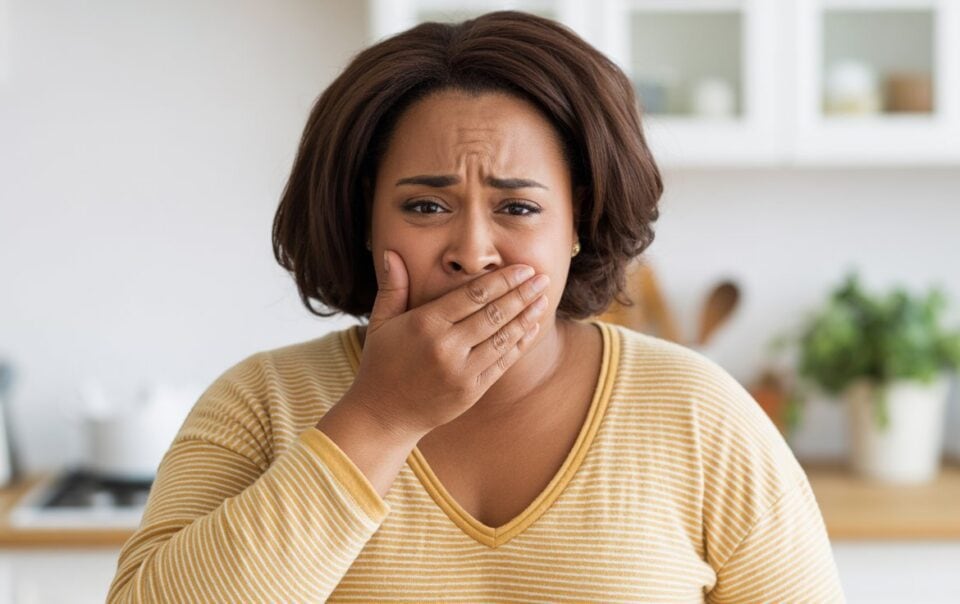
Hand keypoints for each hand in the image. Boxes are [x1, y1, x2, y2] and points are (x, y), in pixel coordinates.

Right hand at [344, 249, 548, 435]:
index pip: (473, 295)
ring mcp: (462, 371)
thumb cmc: (381, 363)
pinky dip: (520, 344)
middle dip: (522, 294)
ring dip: (527, 317)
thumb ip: (392, 287)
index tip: (523, 269)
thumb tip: (391, 252)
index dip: (502, 280)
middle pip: (494, 314)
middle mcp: (446, 347)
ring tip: (543, 300)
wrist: (383, 415)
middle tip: (543, 278)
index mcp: (425, 324)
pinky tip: (532, 328)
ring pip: (503, 338)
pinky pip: (502, 363)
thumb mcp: (380, 323)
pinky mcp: (472, 390)